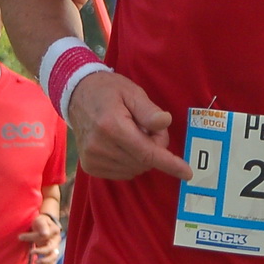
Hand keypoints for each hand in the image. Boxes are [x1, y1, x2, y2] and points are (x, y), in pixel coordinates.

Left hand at [19, 212, 60, 262]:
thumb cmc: (41, 222)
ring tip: (36, 262)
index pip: (44, 236)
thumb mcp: (40, 220)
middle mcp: (57, 241)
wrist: (45, 225)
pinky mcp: (52, 254)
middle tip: (30, 252)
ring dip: (45, 262)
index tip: (21, 237)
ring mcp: (55, 248)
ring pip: (54, 259)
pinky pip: (52, 263)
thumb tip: (44, 234)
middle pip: (52, 250)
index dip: (33, 237)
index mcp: (55, 231)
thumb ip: (42, 226)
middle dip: (41, 252)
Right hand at [67, 72, 191, 181]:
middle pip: (144, 161)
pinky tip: (123, 144)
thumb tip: (165, 122)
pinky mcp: (90, 166)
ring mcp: (93, 158)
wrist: (76, 95)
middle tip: (148, 127)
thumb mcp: (132, 92)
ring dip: (142, 156)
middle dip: (154, 147)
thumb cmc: (108, 91)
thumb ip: (149, 110)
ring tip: (132, 133)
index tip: (187, 173)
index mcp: (112, 126)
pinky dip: (130, 162)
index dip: (169, 163)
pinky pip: (122, 173)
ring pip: (135, 169)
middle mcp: (100, 146)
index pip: (147, 153)